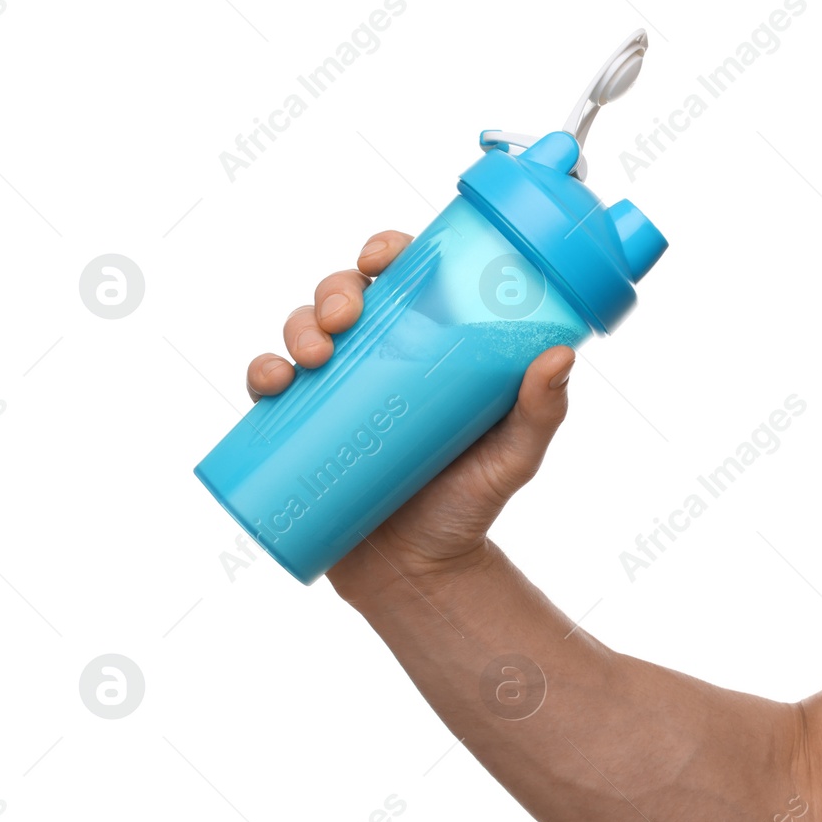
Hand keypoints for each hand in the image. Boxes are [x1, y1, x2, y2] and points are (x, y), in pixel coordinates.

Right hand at [244, 230, 576, 595]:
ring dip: (298, 326)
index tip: (384, 256)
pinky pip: (270, 388)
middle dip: (335, 289)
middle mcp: (377, 359)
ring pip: (303, 332)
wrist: (422, 571)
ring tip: (315, 355)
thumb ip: (541, 411)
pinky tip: (274, 382)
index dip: (387, 250)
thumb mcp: (514, 455)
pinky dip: (262, 373)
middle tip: (346, 316)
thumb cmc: (471, 503)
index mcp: (429, 346)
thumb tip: (560, 356)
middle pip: (346, 296)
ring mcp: (335, 393)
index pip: (406, 279)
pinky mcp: (299, 430)